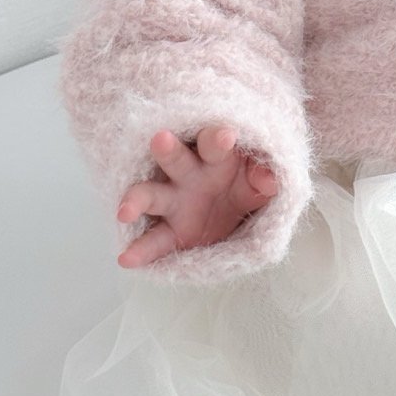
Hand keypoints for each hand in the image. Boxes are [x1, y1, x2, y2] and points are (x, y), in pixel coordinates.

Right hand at [114, 124, 278, 267]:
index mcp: (216, 157)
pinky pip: (153, 240)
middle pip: (177, 160)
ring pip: (152, 196)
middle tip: (161, 140)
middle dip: (170, 151)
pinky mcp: (170, 231)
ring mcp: (175, 202)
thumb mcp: (262, 180)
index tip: (226, 137)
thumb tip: (270, 180)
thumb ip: (265, 176)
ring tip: (125, 211)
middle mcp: (190, 175)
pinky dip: (140, 251)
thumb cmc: (245, 182)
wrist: (236, 211)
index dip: (218, 139)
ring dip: (137, 200)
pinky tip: (126, 259)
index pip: (213, 143)